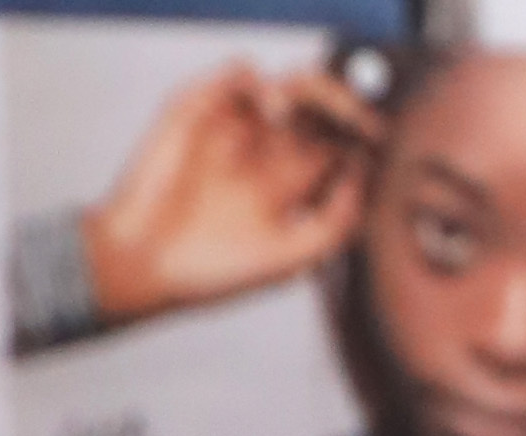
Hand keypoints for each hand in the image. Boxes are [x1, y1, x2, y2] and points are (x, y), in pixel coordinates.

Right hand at [77, 63, 375, 324]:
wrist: (146, 263)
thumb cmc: (212, 271)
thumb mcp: (289, 260)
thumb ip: (333, 225)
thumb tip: (364, 177)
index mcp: (291, 187)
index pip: (338, 149)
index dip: (362, 141)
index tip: (379, 143)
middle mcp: (268, 152)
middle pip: (320, 112)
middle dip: (345, 106)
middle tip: (358, 116)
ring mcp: (238, 127)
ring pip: (287, 86)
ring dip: (309, 89)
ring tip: (316, 115)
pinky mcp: (202, 108)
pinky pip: (239, 74)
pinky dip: (259, 79)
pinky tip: (271, 106)